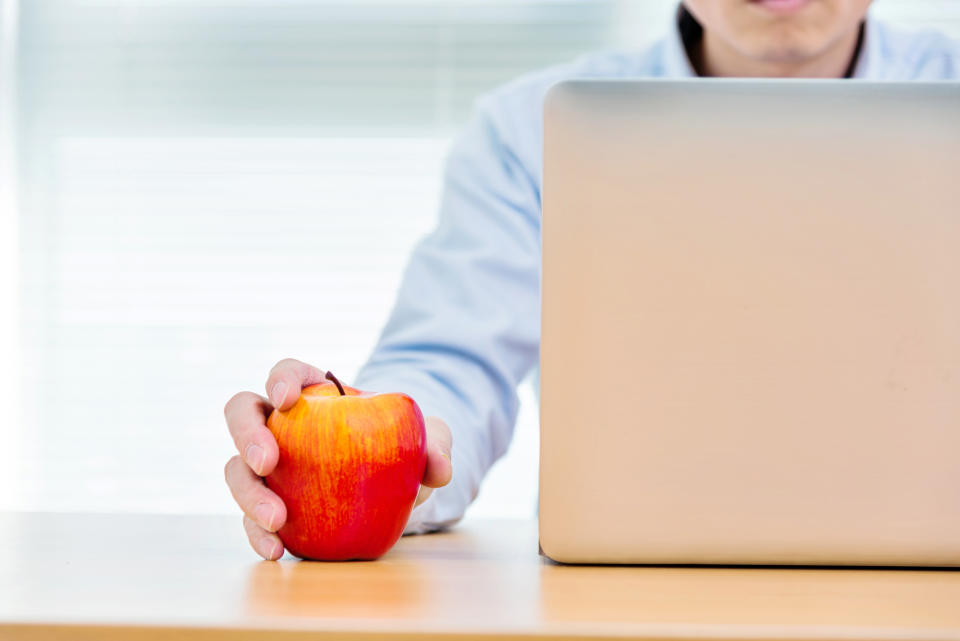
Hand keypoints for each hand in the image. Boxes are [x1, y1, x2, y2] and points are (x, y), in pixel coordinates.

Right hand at [223, 358, 452, 559]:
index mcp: (314, 393)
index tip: (287, 399)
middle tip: (266, 463)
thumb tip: (440, 469)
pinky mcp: (271, 504)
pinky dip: (257, 534)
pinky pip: (251, 518)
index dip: (281, 379)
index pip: (287, 372)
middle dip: (248, 435)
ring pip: (237, 469)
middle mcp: (282, 424)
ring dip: (249, 495)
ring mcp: (271, 466)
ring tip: (277, 521)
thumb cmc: (401, 448)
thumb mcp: (426, 441)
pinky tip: (276, 550)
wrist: (393, 486)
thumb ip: (434, 445)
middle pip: (243, 414)